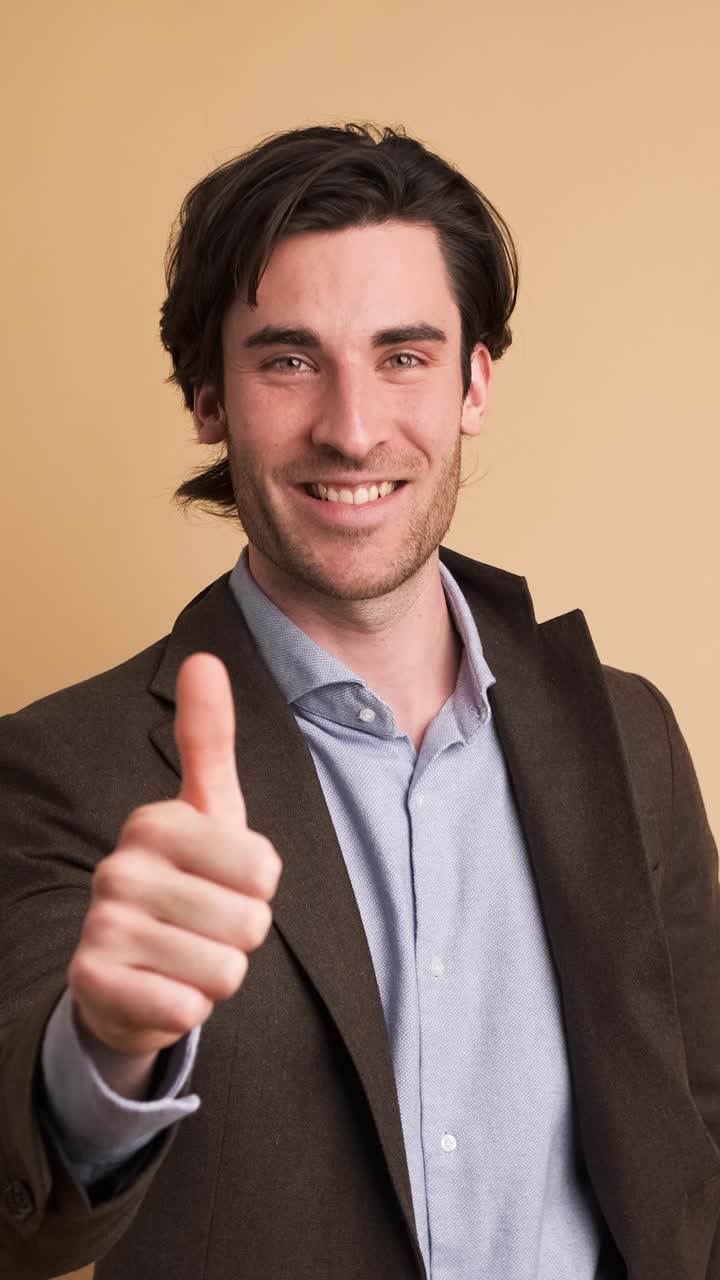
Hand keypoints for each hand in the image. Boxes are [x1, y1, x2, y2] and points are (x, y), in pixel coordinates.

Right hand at [68, 652, 281, 1057]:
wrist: (128, 970)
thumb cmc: (186, 883)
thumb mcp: (207, 812)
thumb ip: (209, 740)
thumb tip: (203, 658)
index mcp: (155, 821)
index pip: (264, 868)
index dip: (260, 887)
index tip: (224, 880)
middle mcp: (120, 867)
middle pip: (249, 922)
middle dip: (241, 936)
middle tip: (205, 926)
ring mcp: (102, 926)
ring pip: (223, 970)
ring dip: (217, 973)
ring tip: (185, 956)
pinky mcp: (93, 984)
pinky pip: (187, 1009)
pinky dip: (188, 1009)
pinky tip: (162, 988)